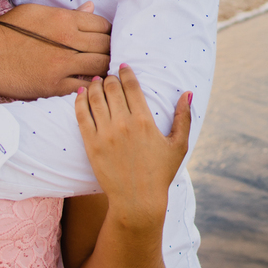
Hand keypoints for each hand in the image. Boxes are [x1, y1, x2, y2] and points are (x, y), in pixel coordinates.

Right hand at [0, 3, 111, 96]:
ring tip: (102, 69)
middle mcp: (67, 41)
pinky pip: (84, 86)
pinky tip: (89, 83)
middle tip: (107, 54)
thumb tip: (91, 7)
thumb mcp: (36, 12)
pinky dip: (90, 85)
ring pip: (100, 66)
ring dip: (104, 67)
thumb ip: (67, 13)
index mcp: (64, 20)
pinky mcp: (53, 86)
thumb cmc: (6, 30)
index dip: (107, 32)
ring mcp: (61, 65)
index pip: (102, 25)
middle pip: (106, 45)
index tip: (105, 38)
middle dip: (110, 49)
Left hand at [74, 65, 190, 227]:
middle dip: (110, 78)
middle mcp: (123, 124)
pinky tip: (81, 94)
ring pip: (95, 98)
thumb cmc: (160, 173)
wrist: (137, 200)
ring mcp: (105, 134)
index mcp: (144, 121)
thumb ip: (184, 118)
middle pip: (111, 88)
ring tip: (95, 82)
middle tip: (109, 76)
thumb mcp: (178, 145)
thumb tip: (187, 94)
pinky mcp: (90, 144)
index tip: (122, 67)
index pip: (131, 86)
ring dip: (94, 86)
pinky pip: (81, 115)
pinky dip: (80, 101)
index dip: (126, 73)